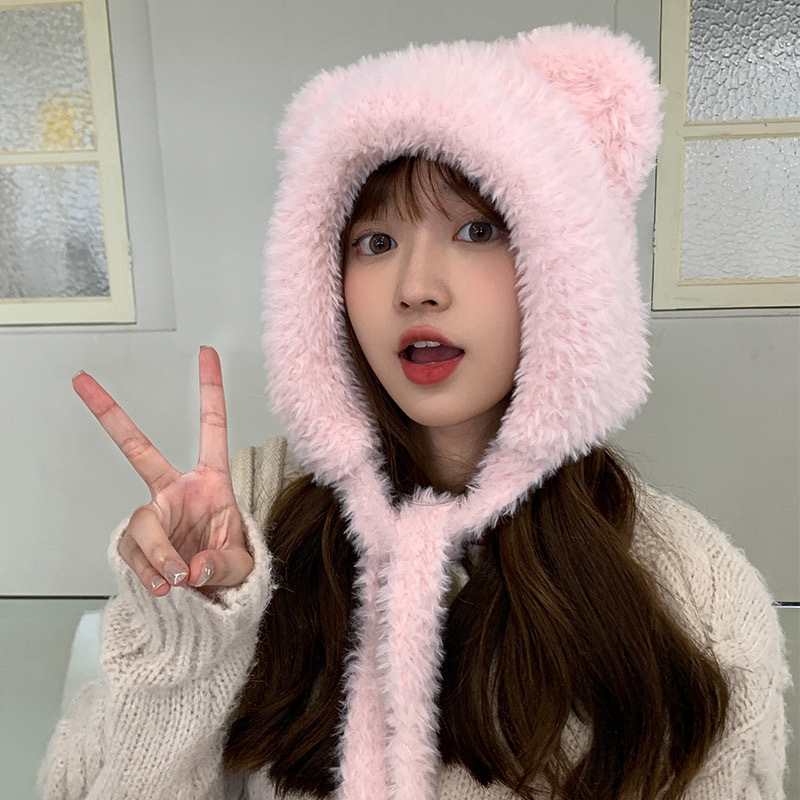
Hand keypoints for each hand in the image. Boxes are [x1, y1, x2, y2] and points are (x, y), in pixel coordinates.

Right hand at [72, 347, 252, 595]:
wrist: (212, 598)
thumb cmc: (229, 566)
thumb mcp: (240, 565)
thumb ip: (220, 564)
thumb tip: (191, 566)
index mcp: (211, 483)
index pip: (212, 430)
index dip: (210, 391)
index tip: (207, 353)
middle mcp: (177, 491)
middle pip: (139, 450)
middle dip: (111, 416)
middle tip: (83, 381)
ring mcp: (156, 516)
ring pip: (142, 524)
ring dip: (156, 553)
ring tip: (176, 578)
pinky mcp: (139, 543)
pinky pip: (134, 555)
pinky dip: (147, 573)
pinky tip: (163, 587)